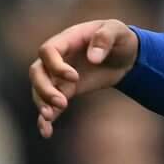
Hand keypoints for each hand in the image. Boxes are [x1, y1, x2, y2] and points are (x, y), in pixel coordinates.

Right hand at [29, 18, 139, 136]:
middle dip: (44, 88)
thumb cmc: (120, 39)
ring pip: (38, 89)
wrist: (126, 56)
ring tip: (50, 117)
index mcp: (67, 40)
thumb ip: (105, 38)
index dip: (56, 65)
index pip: (48, 51)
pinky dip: (45, 119)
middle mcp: (58, 58)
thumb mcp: (118, 31)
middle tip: (62, 102)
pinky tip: (46, 132)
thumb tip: (93, 58)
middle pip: (37, 71)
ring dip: (41, 103)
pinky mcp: (65, 91)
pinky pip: (49, 105)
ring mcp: (59, 76)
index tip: (75, 77)